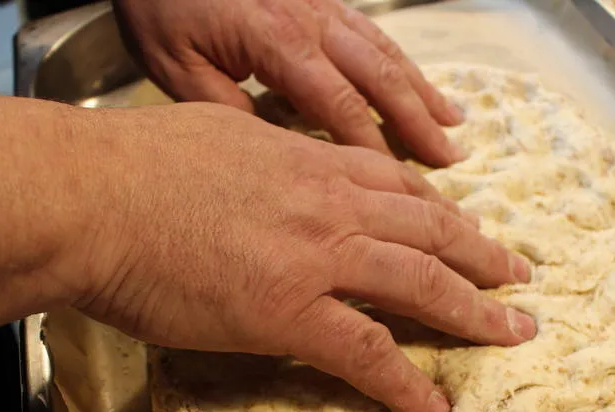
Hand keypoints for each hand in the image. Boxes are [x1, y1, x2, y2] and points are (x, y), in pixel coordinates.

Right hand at [76, 103, 534, 411]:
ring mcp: (316, 259)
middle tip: (519, 278)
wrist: (91, 197)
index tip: (468, 228)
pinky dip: (404, 382)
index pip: (398, 186)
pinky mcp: (289, 313)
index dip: (442, 210)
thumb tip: (274, 160)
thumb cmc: (134, 165)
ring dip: (474, 313)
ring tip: (511, 335)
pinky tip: (432, 406)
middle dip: (483, 257)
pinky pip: (366, 353)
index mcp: (309, 163)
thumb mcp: (218, 133)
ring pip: (420, 284)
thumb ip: (264, 151)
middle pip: (430, 230)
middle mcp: (329, 205)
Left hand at [112, 0, 465, 166]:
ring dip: (421, 92)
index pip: (339, 104)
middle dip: (417, 122)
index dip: (374, 148)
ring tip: (454, 127)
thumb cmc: (160, 7)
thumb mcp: (177, 68)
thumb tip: (276, 157)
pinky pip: (373, 33)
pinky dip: (403, 63)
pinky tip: (418, 85)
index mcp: (277, 41)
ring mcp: (320, 6)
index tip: (399, 189)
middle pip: (379, 76)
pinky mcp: (319, 0)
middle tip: (450, 162)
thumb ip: (229, 112)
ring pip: (385, 51)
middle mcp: (310, 20)